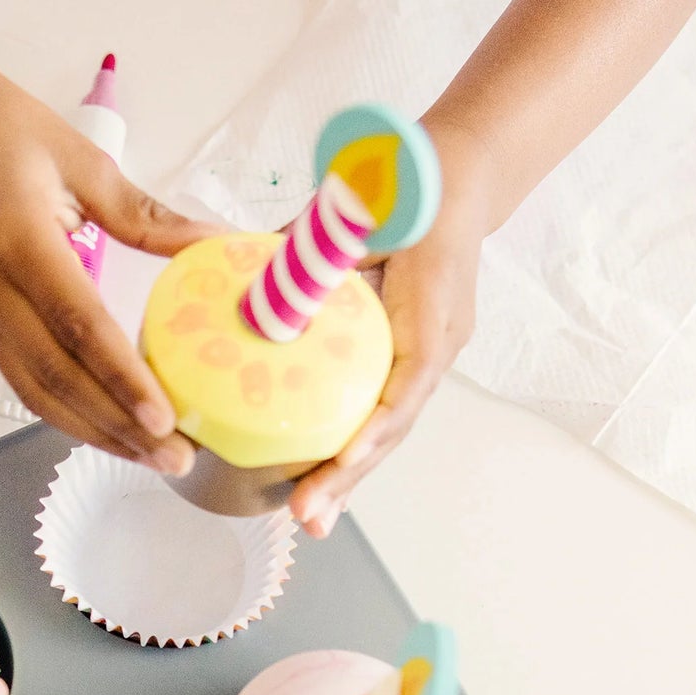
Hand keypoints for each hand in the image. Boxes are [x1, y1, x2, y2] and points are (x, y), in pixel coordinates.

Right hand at [0, 64, 215, 472]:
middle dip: (119, 426)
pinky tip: (110, 430)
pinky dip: (69, 413)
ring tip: (150, 456)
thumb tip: (215, 242)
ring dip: (96, 433)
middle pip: (58, 377)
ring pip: (37, 393)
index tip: (164, 417)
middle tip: (175, 457)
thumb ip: (147, 216)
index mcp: (17, 238)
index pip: (77, 325)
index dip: (122, 378)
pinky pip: (25, 381)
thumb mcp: (84, 161)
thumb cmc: (3, 130)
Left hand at [289, 122, 494, 537]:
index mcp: (429, 316)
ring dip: (349, 477)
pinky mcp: (404, 359)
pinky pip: (376, 412)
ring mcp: (421, 358)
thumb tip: (246, 289)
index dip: (372, 431)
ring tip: (310, 520)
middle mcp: (431, 348)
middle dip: (349, 478)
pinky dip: (350, 448)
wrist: (448, 174)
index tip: (340, 463)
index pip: (405, 388)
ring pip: (385, 430)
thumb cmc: (403, 189)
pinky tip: (319, 480)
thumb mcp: (356, 214)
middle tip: (308, 519)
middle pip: (391, 428)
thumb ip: (309, 252)